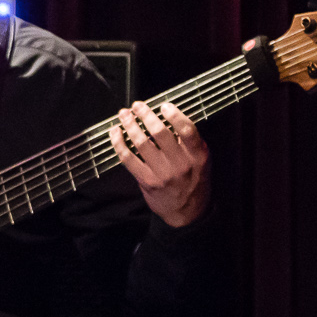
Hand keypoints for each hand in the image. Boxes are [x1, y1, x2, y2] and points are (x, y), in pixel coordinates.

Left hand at [109, 100, 209, 227]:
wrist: (186, 211)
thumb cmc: (194, 180)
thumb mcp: (201, 160)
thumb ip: (190, 141)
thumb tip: (169, 117)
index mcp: (198, 155)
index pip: (187, 131)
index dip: (174, 115)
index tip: (163, 105)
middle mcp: (180, 164)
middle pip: (159, 134)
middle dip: (145, 115)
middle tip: (137, 105)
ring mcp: (162, 174)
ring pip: (141, 143)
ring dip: (130, 125)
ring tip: (124, 114)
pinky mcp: (146, 181)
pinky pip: (128, 159)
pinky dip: (119, 143)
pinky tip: (115, 133)